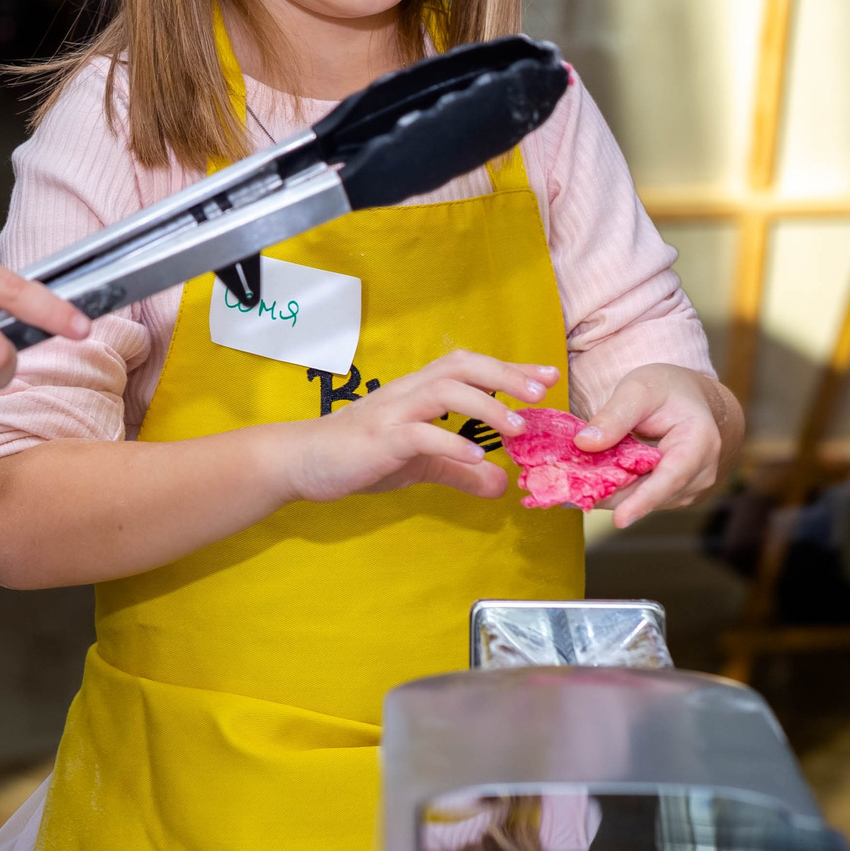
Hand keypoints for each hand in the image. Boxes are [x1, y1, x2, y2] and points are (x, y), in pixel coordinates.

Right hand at [280, 351, 558, 503]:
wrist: (304, 461)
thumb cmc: (359, 456)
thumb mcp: (420, 465)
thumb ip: (459, 471)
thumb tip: (502, 484)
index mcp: (419, 392)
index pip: (470, 368)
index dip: (509, 369)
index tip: (545, 376)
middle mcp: (408, 392)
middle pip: (461, 366)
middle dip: (505, 375)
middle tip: (541, 391)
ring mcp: (393, 413)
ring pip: (444, 391)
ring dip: (485, 406)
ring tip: (517, 427)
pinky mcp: (380, 439)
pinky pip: (419, 434)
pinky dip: (450, 443)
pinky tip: (476, 459)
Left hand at [577, 363, 741, 528]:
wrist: (688, 397)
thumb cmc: (666, 389)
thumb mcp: (638, 389)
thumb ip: (614, 415)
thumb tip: (584, 443)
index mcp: (699, 441)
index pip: (672, 476)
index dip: (644, 500)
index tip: (619, 519)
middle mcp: (701, 471)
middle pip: (653, 494)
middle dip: (612, 498)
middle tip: (568, 497)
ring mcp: (689, 486)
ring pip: (644, 499)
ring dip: (610, 495)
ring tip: (570, 489)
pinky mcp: (673, 493)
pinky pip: (641, 497)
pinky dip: (616, 492)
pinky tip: (587, 485)